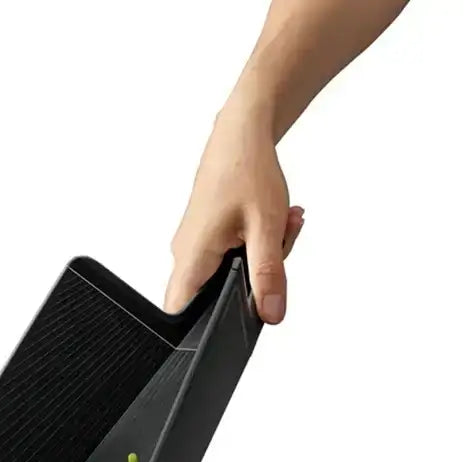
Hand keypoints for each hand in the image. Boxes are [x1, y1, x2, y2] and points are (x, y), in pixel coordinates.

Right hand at [165, 106, 304, 322]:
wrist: (241, 132)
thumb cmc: (247, 169)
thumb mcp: (267, 227)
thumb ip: (269, 275)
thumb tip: (271, 314)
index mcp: (192, 258)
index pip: (182, 316)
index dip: (208, 327)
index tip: (241, 312)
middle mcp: (185, 255)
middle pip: (215, 297)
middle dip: (254, 278)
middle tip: (279, 243)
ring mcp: (194, 246)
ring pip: (227, 275)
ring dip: (260, 256)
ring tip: (281, 223)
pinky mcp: (205, 238)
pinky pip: (228, 257)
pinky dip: (254, 245)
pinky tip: (270, 222)